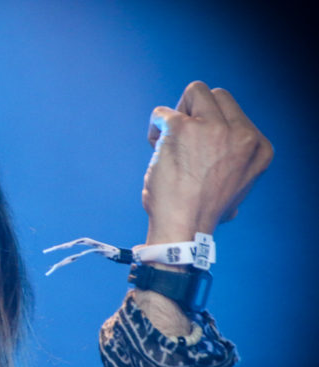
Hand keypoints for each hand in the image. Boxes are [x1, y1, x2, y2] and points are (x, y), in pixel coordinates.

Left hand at [143, 81, 272, 243]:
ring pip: (194, 92)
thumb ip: (233, 158)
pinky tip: (155, 147)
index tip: (199, 150)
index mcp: (258, 147)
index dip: (211, 126)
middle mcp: (241, 134)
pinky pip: (162, 112)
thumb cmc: (202, 210)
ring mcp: (213, 128)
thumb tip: (220, 151)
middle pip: (216, 96)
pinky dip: (155, 127)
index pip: (234, 112)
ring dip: (177, 114)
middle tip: (181, 140)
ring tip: (169, 141)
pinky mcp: (183, 128)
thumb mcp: (236, 184)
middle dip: (195, 112)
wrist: (183, 227)